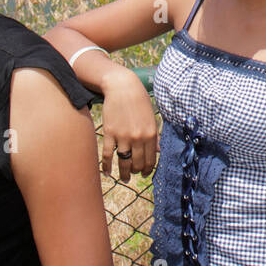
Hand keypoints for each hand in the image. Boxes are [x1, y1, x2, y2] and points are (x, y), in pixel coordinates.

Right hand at [98, 67, 158, 181]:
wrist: (123, 88)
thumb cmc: (139, 101)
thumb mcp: (151, 117)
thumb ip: (155, 136)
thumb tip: (158, 151)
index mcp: (151, 134)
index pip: (150, 159)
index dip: (148, 169)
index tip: (145, 173)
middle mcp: (138, 138)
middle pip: (137, 163)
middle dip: (136, 171)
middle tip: (134, 174)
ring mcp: (123, 136)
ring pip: (124, 162)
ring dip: (124, 173)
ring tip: (125, 178)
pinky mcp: (110, 133)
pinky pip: (108, 154)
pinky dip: (107, 166)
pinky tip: (108, 172)